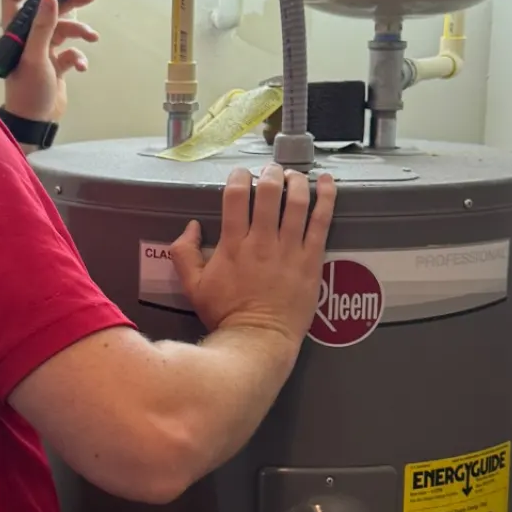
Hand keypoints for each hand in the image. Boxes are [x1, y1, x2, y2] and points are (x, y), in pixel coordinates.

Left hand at [1, 0, 96, 123]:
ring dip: (79, 32)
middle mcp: (29, 39)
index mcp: (17, 34)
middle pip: (49, 12)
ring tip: (91, 38)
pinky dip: (78, 57)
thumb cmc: (28, 92)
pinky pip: (71, 53)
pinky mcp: (57, 65)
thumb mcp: (35, 57)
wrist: (36, 121)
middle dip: (69, 3)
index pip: (15, 0)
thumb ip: (43, 27)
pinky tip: (80, 67)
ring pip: (64, 31)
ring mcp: (44, 52)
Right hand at [169, 166, 336, 341]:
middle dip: (270, 174)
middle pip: (269, 193)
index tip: (241, 175)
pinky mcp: (311, 260)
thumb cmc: (225, 315)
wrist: (258, 341)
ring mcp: (289, 250)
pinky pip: (322, 221)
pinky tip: (328, 182)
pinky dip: (327, 197)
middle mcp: (262, 241)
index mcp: (233, 245)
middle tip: (271, 171)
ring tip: (294, 175)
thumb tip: (191, 226)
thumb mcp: (192, 287)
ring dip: (296, 181)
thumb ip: (184, 254)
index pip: (236, 197)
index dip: (238, 178)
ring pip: (297, 202)